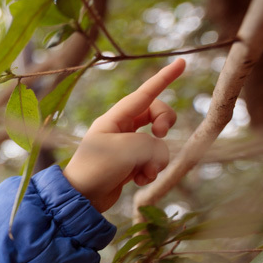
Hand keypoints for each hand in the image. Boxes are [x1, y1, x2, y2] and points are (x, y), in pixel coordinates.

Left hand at [63, 58, 184, 212]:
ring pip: (157, 143)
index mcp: (114, 118)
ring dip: (157, 159)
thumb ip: (149, 144)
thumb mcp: (126, 151)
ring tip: (144, 172)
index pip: (144, 93)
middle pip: (156, 114)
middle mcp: (120, 129)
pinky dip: (150, 171)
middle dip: (164, 125)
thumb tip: (158, 155)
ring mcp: (126, 147)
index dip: (164, 78)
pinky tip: (139, 181)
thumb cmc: (96, 170)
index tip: (182, 63)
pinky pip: (151, 161)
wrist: (81, 199)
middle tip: (160, 135)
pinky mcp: (130, 164)